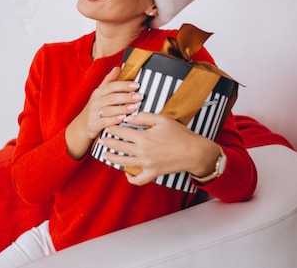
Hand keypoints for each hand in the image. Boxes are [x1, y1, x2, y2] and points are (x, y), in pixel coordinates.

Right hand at [65, 67, 141, 158]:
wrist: (82, 125)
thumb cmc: (95, 108)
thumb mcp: (100, 93)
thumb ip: (109, 81)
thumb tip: (118, 68)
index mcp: (99, 92)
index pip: (112, 86)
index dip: (124, 85)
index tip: (136, 85)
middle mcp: (95, 101)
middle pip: (112, 97)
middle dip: (126, 96)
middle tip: (139, 96)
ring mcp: (94, 113)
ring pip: (109, 109)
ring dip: (122, 108)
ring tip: (134, 107)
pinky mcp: (94, 124)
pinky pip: (105, 121)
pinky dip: (114, 120)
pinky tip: (123, 118)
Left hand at [99, 112, 220, 184]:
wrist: (195, 152)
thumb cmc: (179, 134)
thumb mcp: (162, 120)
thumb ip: (144, 117)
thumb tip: (129, 118)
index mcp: (143, 137)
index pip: (121, 132)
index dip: (112, 128)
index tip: (107, 124)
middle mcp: (142, 152)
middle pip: (119, 147)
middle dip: (108, 142)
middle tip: (101, 138)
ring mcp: (147, 165)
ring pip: (123, 163)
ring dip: (112, 158)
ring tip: (106, 154)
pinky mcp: (153, 173)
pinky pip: (138, 180)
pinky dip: (131, 178)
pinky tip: (126, 173)